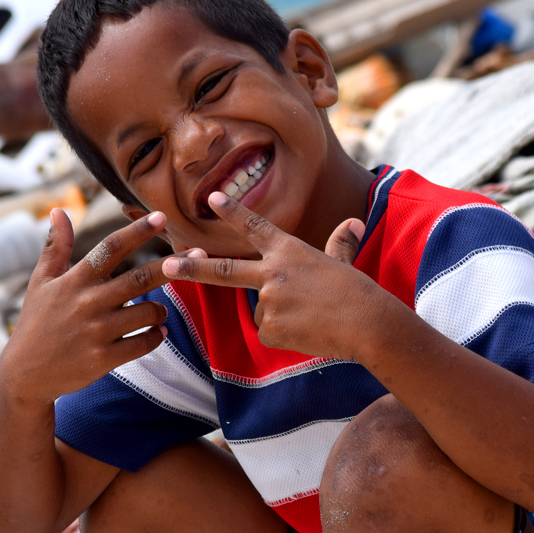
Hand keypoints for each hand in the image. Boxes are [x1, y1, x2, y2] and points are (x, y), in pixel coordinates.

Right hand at [0, 209, 171, 406]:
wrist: (25, 375)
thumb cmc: (36, 323)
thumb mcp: (41, 282)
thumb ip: (56, 247)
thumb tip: (58, 210)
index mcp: (74, 280)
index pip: (110, 248)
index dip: (137, 231)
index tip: (161, 217)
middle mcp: (87, 303)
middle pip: (139, 278)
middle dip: (172, 265)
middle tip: (199, 255)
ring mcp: (97, 332)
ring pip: (147, 312)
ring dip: (161, 310)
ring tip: (160, 311)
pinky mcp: (103, 359)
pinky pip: (143, 344)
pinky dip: (155, 336)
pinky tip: (157, 332)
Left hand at [159, 191, 398, 361]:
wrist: (367, 323)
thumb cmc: (358, 292)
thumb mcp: (344, 262)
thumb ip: (340, 243)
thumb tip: (354, 222)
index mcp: (289, 251)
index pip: (255, 226)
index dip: (233, 211)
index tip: (212, 197)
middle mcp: (273, 272)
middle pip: (223, 269)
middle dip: (191, 268)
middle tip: (166, 266)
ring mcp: (269, 300)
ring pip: (262, 310)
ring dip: (282, 315)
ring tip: (312, 316)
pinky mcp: (271, 328)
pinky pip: (270, 332)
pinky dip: (287, 335)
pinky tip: (308, 331)